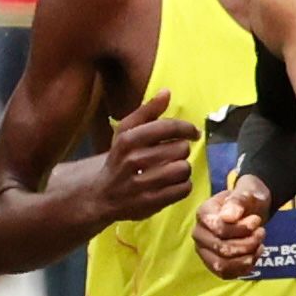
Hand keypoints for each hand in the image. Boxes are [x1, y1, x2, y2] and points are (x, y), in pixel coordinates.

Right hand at [91, 105, 198, 225]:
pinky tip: (173, 184)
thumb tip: (166, 92)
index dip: (187, 128)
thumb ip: (147, 111)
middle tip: (175, 154)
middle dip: (182, 150)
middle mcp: (133, 160)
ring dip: (183, 168)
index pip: (168, 128)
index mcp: (128, 139)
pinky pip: (183, 189)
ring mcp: (141, 184)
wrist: (102, 195)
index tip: (193, 133)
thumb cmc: (120, 159)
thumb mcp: (126, 132)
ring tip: (174, 168)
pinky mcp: (150, 203)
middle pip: (180, 148)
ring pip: (183, 169)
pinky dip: (183, 185)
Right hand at [192, 175, 273, 281]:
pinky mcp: (213, 264)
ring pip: (222, 265)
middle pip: (221, 249)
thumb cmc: (247, 200)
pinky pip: (226, 274)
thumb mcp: (246, 193)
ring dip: (247, 257)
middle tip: (261, 232)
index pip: (219, 229)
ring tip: (259, 244)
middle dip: (247, 243)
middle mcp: (199, 233)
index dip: (241, 229)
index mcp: (203, 213)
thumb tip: (228, 216)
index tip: (256, 220)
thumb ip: (238, 201)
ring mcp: (204, 250)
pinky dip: (245, 267)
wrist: (251, 210)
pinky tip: (255, 254)